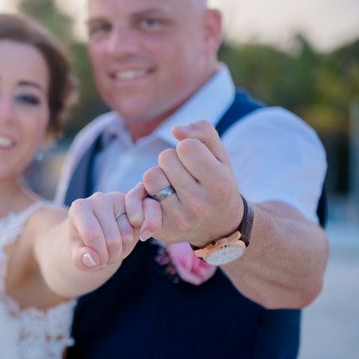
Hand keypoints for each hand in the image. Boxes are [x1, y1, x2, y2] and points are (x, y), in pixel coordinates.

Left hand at [68, 191, 142, 270]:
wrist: (99, 236)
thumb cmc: (86, 245)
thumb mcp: (79, 256)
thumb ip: (80, 260)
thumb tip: (92, 259)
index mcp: (79, 208)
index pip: (92, 235)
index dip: (98, 256)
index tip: (96, 262)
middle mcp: (98, 199)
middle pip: (112, 238)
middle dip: (110, 256)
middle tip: (105, 257)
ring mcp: (118, 198)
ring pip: (127, 235)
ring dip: (123, 250)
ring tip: (113, 248)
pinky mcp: (136, 203)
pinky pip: (146, 220)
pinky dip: (144, 234)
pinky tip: (134, 238)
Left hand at [141, 120, 243, 245]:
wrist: (219, 226)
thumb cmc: (217, 182)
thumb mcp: (220, 155)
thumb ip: (203, 132)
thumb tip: (175, 129)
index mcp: (219, 184)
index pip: (187, 146)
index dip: (187, 147)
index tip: (195, 160)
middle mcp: (200, 205)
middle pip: (166, 158)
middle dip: (172, 161)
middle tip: (184, 174)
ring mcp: (180, 219)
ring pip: (150, 176)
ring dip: (158, 176)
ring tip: (173, 185)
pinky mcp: (162, 230)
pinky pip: (138, 198)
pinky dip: (146, 193)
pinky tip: (160, 200)